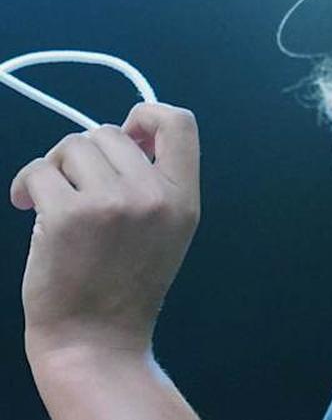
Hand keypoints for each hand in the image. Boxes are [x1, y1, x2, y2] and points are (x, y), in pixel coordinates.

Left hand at [9, 101, 200, 361]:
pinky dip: (26, 185)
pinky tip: (25, 206)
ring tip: (51, 199)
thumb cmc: (125, 285)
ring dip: (55, 167)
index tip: (128, 137)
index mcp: (183, 198)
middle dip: (85, 153)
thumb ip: (155, 182)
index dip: (147, 116)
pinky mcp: (67, 215)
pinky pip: (38, 171)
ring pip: (72, 146)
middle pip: (110, 133)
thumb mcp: (167, 230)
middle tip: (75, 184)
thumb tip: (123, 136)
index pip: (179, 123)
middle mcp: (152, 195)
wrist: (95, 339)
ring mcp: (110, 203)